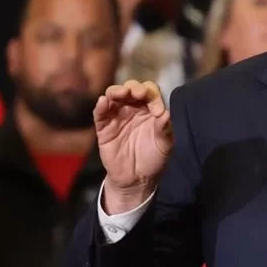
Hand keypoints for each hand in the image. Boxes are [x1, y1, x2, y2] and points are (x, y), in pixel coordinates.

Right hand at [95, 80, 172, 213]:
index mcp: (150, 109)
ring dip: (117, 91)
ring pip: (114, 96)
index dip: (153, 96)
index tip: (157, 111)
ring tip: (121, 93)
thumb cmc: (153, 159)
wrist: (136, 179)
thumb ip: (164, 130)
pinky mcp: (104, 127)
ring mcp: (117, 116)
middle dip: (134, 88)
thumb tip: (166, 114)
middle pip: (131, 89)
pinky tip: (104, 101)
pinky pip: (100, 113)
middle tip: (138, 94)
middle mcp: (133, 108)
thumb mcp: (164, 146)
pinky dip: (101, 105)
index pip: (151, 93)